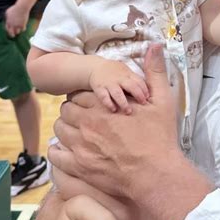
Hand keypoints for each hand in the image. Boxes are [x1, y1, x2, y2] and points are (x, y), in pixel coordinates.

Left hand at [4, 2, 29, 36]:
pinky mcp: (22, 25)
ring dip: (18, 31)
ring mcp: (17, 25)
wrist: (21, 8)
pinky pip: (23, 29)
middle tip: (13, 35)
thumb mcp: (8, 12)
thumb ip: (7, 16)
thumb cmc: (15, 8)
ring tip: (19, 31)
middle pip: (11, 32)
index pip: (7, 28)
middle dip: (12, 34)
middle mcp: (12, 25)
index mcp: (8, 21)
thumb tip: (7, 18)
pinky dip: (23, 29)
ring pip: (17, 32)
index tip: (9, 31)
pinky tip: (24, 28)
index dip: (8, 30)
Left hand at [50, 44, 178, 204]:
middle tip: (87, 118)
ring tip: (79, 133)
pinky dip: (58, 151)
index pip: (79, 93)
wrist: (156, 174)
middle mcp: (88, 122)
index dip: (85, 97)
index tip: (93, 104)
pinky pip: (56, 155)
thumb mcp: (163, 100)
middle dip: (75, 111)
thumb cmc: (160, 138)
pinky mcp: (79, 167)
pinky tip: (69, 151)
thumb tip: (155, 45)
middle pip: (67, 109)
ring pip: (59, 129)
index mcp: (103, 104)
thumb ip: (155, 71)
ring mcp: (81, 145)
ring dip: (67, 128)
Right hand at [89, 59, 149, 113]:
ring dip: (124, 102)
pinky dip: (109, 103)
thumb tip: (150, 91)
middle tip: (144, 103)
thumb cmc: (115, 72)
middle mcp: (120, 78)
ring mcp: (109, 83)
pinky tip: (113, 110)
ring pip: (117, 93)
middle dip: (138, 94)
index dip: (145, 89)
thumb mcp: (126, 72)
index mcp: (128, 74)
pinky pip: (104, 97)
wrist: (95, 67)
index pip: (139, 81)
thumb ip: (135, 80)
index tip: (149, 97)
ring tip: (128, 111)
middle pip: (131, 86)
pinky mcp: (100, 88)